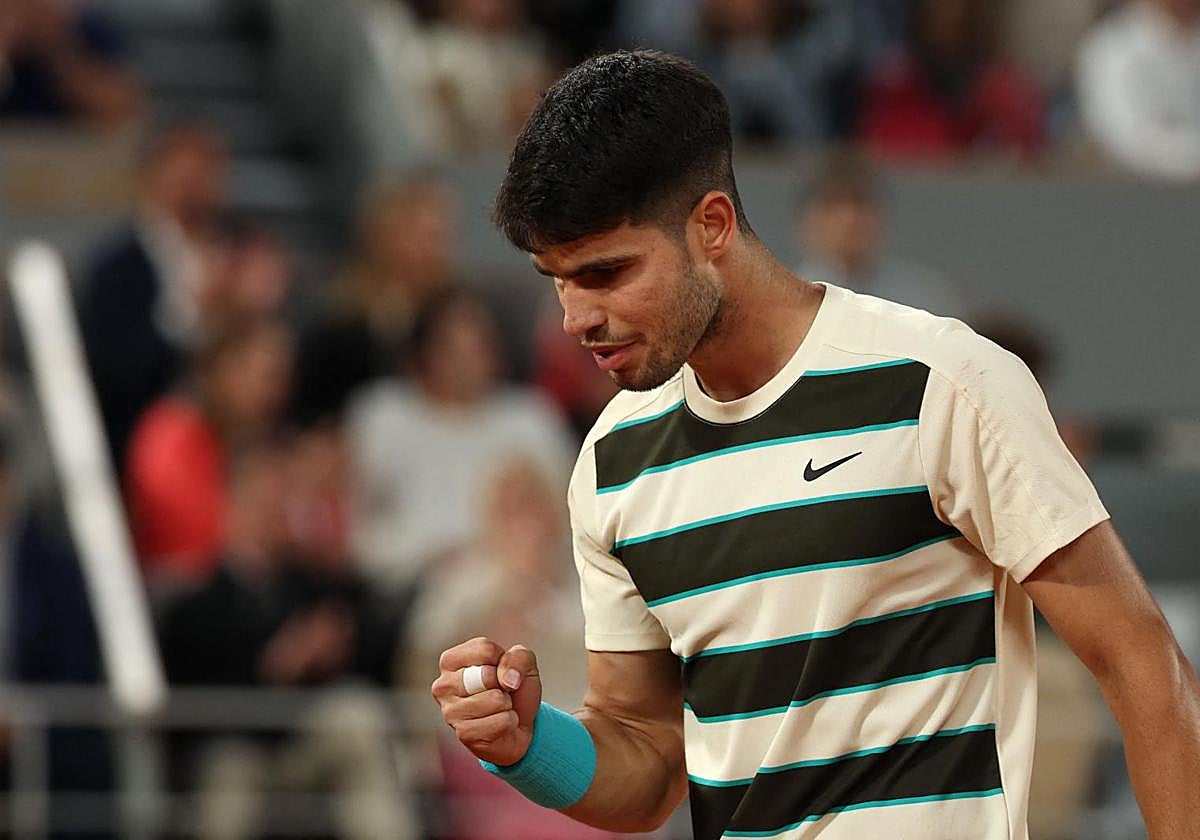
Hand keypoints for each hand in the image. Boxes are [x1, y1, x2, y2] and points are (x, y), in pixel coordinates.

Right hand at [431, 636, 541, 766]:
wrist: (518, 727)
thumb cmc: (514, 690)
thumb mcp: (524, 664)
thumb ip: (519, 657)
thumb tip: (507, 679)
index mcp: (451, 660)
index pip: (484, 649)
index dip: (503, 661)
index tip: (500, 672)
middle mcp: (444, 685)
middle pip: (487, 675)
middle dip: (504, 684)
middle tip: (500, 692)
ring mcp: (450, 711)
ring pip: (495, 699)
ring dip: (507, 704)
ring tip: (499, 708)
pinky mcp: (463, 733)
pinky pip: (501, 721)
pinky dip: (509, 721)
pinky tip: (500, 724)